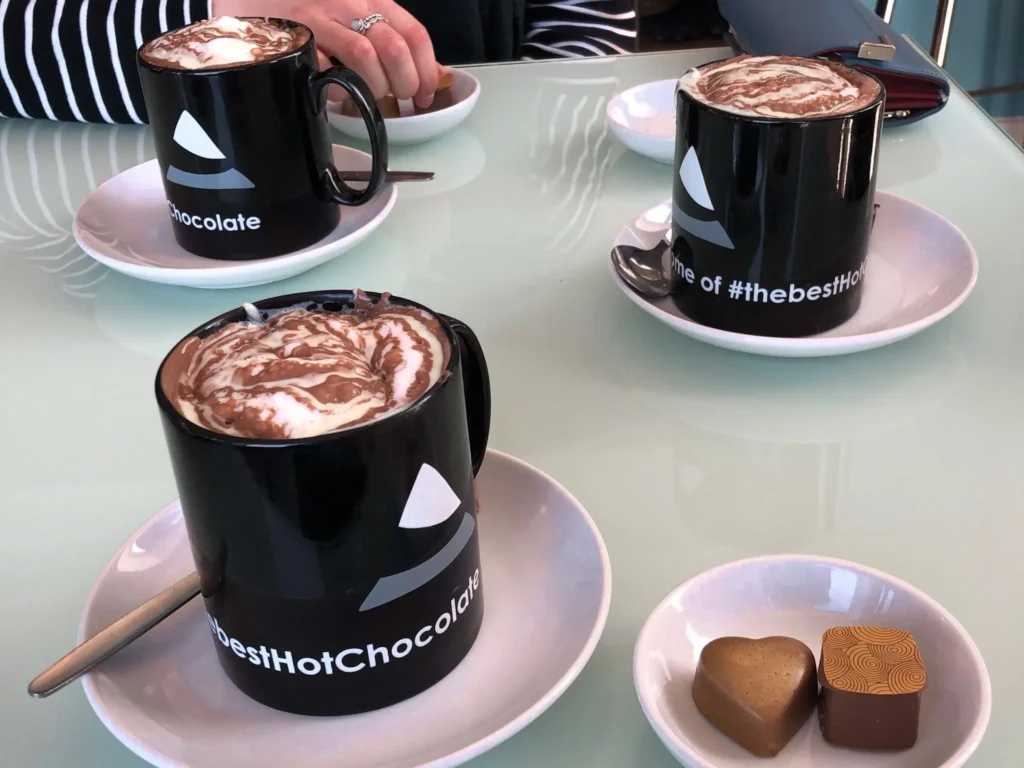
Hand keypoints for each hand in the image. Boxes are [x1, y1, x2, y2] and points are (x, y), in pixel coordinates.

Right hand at [211, 0, 439, 106]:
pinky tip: (335, 93)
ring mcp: (320, 18)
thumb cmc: (310, 7)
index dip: (427, 69)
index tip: (426, 93)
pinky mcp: (294, 36)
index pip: (413, 33)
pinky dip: (335, 87)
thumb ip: (387, 36)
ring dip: (374, 86)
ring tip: (370, 97)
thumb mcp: (353, 12)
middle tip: (399, 99)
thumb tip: (428, 71)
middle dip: (404, 82)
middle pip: (393, 47)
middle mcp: (348, 4)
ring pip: (363, 55)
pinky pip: (323, 67)